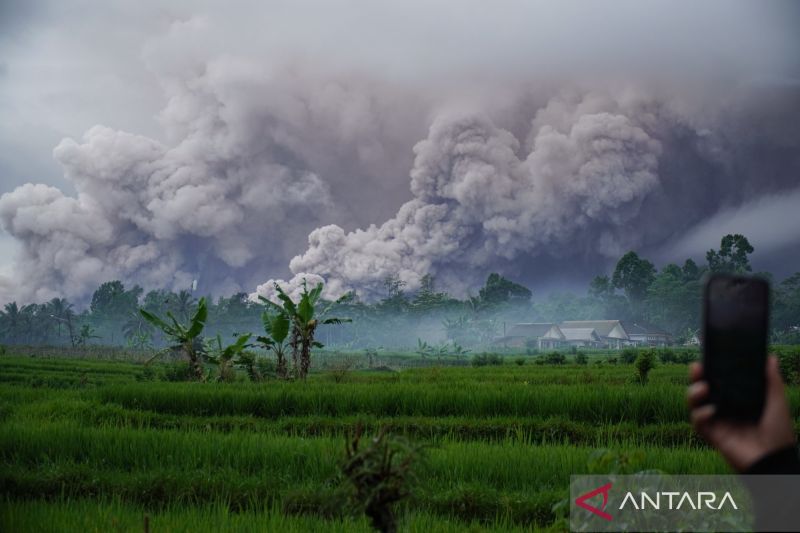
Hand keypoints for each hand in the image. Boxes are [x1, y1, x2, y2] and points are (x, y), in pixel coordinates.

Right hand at [687, 355, 795, 471]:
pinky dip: (700, 414)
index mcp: (738, 399)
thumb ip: (772, 380)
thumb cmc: (779, 432)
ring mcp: (717, 421)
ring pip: (695, 404)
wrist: (775, 459)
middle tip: (697, 367)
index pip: (719, 380)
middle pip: (702, 389)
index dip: (711, 369)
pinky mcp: (712, 435)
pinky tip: (711, 411)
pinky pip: (698, 422)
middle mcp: (724, 408)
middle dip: (696, 377)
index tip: (708, 356)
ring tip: (703, 387)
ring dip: (693, 393)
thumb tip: (771, 357)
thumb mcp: (777, 402)